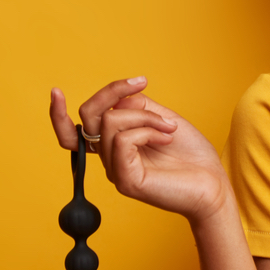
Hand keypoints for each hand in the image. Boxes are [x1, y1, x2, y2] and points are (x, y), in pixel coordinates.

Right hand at [49, 77, 230, 223]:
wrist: (214, 185)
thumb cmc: (190, 154)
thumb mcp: (161, 118)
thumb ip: (136, 107)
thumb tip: (117, 102)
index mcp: (114, 145)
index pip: (74, 131)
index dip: (57, 114)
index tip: (55, 91)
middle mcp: (109, 158)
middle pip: (88, 116)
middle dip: (112, 91)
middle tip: (142, 84)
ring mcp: (115, 170)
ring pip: (110, 122)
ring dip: (146, 116)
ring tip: (169, 127)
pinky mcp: (125, 180)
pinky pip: (123, 140)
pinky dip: (147, 130)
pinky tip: (166, 137)